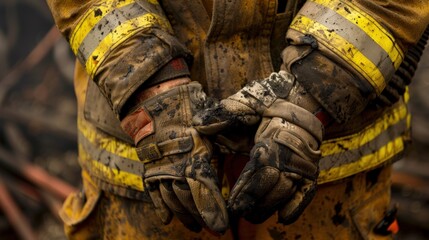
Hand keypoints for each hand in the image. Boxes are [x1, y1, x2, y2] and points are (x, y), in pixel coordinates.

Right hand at [121, 80, 227, 232]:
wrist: (157, 100)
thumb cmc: (189, 110)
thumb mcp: (210, 126)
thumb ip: (221, 145)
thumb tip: (240, 155)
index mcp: (194, 155)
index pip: (204, 190)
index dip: (213, 209)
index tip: (224, 225)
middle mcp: (176, 166)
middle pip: (188, 201)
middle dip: (202, 218)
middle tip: (215, 230)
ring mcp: (160, 169)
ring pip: (172, 201)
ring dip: (185, 216)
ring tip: (195, 227)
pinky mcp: (150, 168)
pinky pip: (154, 193)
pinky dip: (160, 207)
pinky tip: (167, 219)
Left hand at [194, 71, 323, 223]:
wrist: (300, 97)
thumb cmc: (268, 101)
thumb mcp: (245, 103)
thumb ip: (223, 114)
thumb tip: (197, 124)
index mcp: (273, 137)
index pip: (260, 169)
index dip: (247, 188)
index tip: (233, 204)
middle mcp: (290, 153)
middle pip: (274, 185)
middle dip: (255, 202)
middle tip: (238, 213)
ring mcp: (302, 162)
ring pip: (288, 191)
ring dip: (270, 207)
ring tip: (251, 217)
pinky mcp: (309, 167)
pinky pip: (307, 190)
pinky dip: (297, 205)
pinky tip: (284, 217)